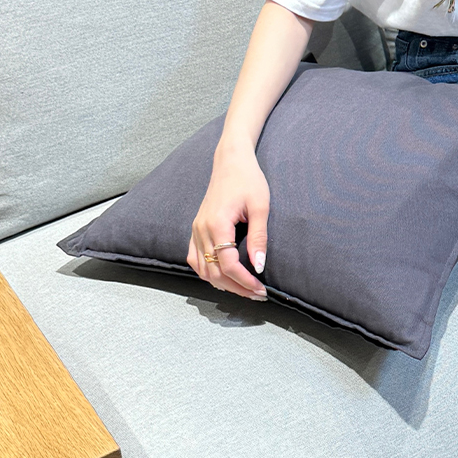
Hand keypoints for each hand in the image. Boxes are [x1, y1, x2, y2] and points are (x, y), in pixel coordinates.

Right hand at [186, 141, 269, 299]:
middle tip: (257, 295)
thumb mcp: (261, 207)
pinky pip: (195, 259)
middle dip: (236, 287)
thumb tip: (259, 266)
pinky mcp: (196, 229)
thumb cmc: (248, 180)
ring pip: (202, 269)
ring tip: (245, 290)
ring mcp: (195, 230)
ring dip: (222, 283)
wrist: (231, 162)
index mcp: (217, 224)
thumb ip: (259, 237)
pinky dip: (208, 273)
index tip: (261, 290)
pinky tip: (224, 278)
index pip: (227, 264)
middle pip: (213, 271)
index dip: (244, 281)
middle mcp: (201, 229)